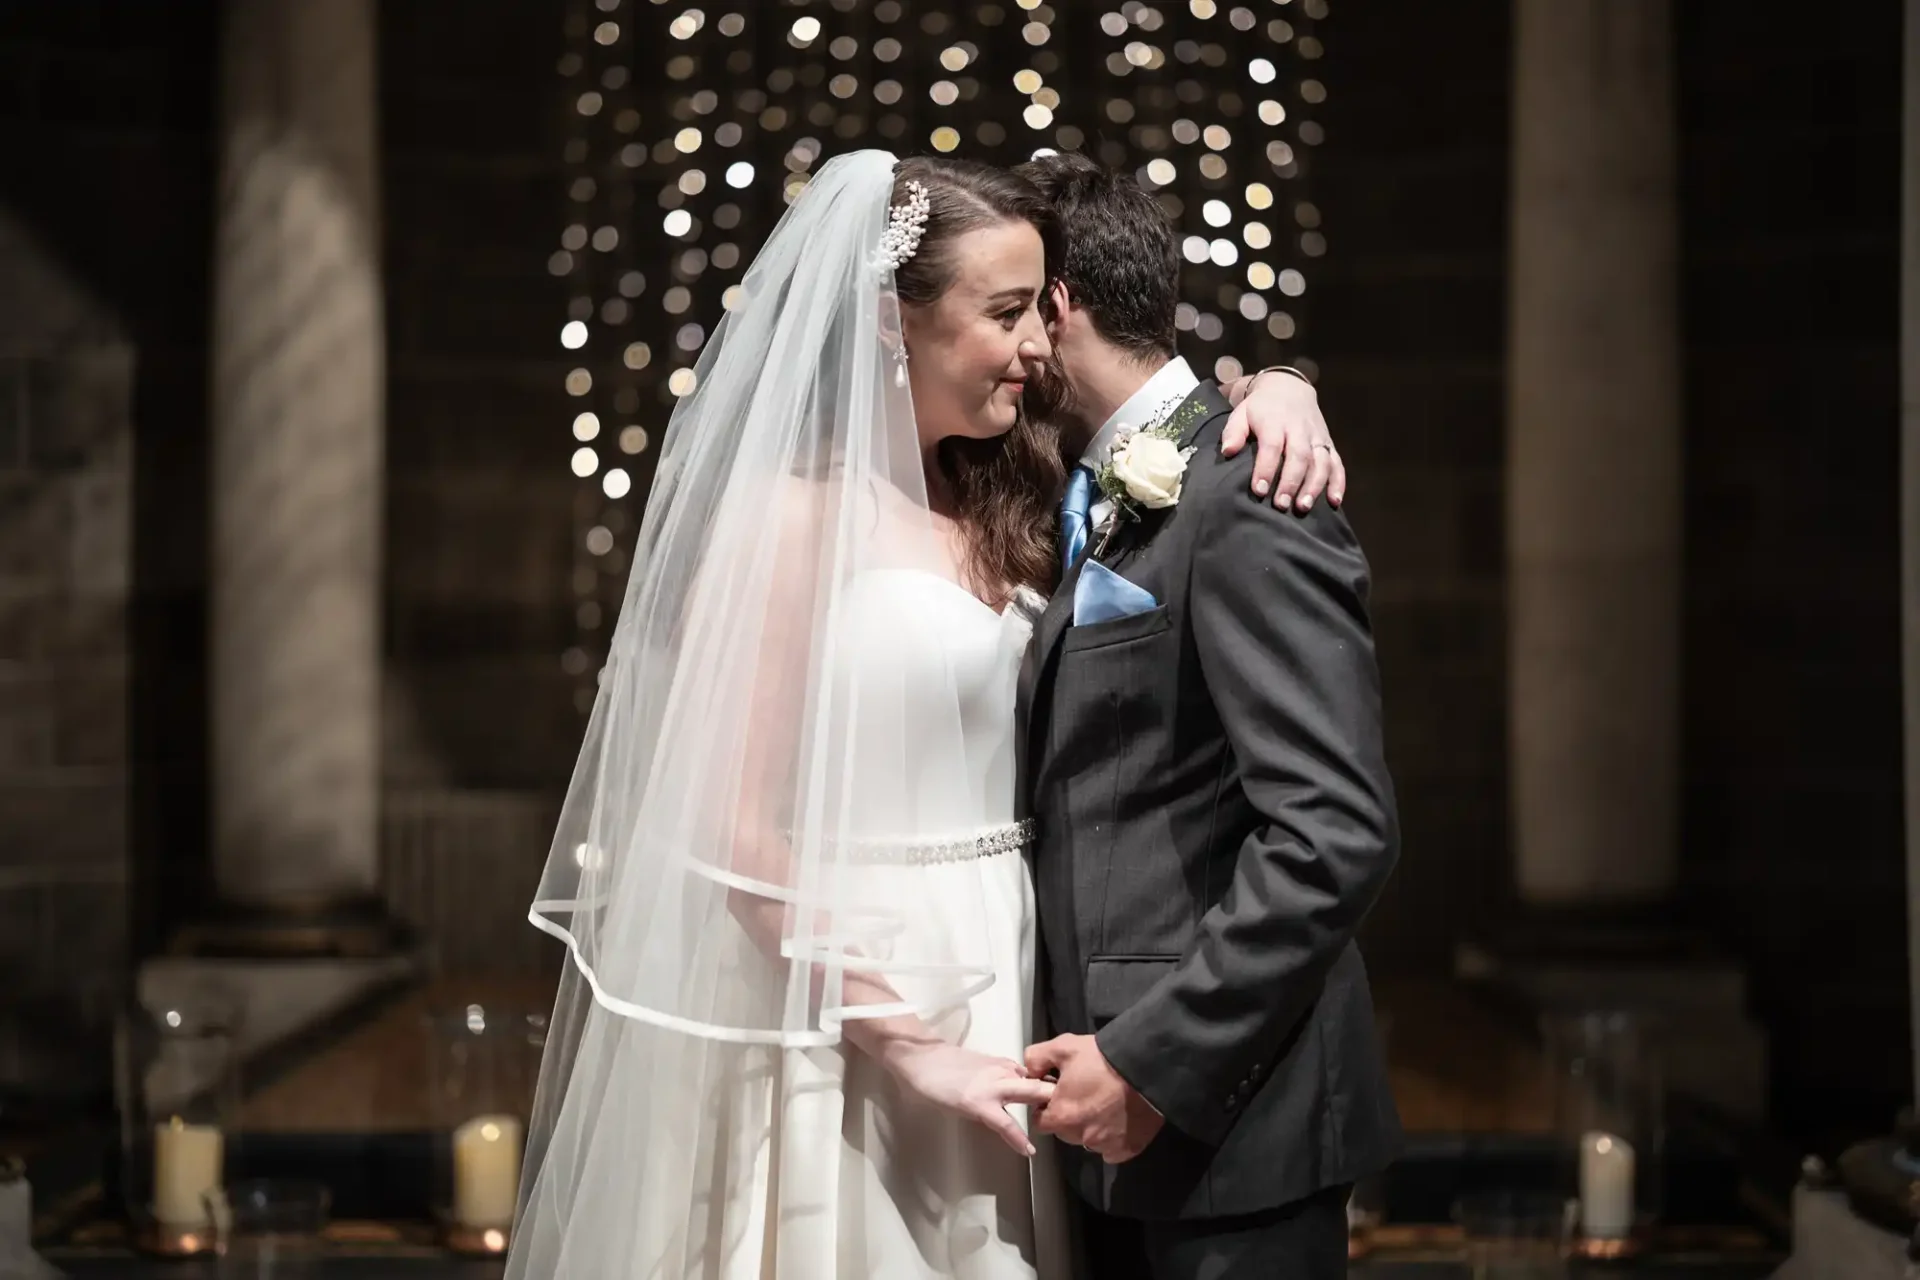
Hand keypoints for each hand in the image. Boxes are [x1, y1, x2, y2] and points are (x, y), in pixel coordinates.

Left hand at [883, 1041, 1053, 1156]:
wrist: (923, 1058)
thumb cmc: (933, 1090)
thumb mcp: (957, 1111)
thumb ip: (984, 1115)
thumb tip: (1004, 1119)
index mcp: (981, 1102)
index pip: (1008, 1125)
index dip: (1021, 1140)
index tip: (1031, 1152)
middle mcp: (995, 1084)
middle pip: (1034, 1091)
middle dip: (1051, 1101)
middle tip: (1064, 1113)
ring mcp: (998, 1068)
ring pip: (1030, 1077)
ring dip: (1043, 1088)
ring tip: (1054, 1101)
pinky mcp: (997, 1059)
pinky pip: (1019, 1069)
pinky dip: (1028, 1077)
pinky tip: (1030, 1083)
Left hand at [1024, 1034, 1163, 1163]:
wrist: (1146, 1067)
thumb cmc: (1103, 1058)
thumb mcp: (1064, 1047)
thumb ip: (1037, 1058)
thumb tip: (1029, 1071)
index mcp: (1061, 1116)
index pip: (1041, 1121)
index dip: (1048, 1106)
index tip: (1061, 1094)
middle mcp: (1081, 1137)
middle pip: (1065, 1132)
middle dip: (1070, 1117)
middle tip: (1086, 1094)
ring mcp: (1105, 1146)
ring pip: (1089, 1140)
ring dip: (1092, 1127)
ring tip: (1107, 1104)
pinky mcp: (1127, 1149)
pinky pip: (1112, 1150)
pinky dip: (1113, 1138)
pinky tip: (1120, 1118)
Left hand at [1220, 369, 1344, 512]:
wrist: (1288, 388)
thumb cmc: (1260, 409)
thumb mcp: (1242, 413)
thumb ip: (1234, 432)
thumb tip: (1227, 451)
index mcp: (1275, 422)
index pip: (1272, 446)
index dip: (1266, 469)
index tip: (1259, 490)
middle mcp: (1300, 429)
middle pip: (1299, 456)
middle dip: (1291, 482)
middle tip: (1281, 505)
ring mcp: (1317, 437)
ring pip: (1321, 461)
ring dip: (1314, 485)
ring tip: (1303, 507)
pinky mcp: (1329, 444)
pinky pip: (1337, 463)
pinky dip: (1338, 482)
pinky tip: (1334, 501)